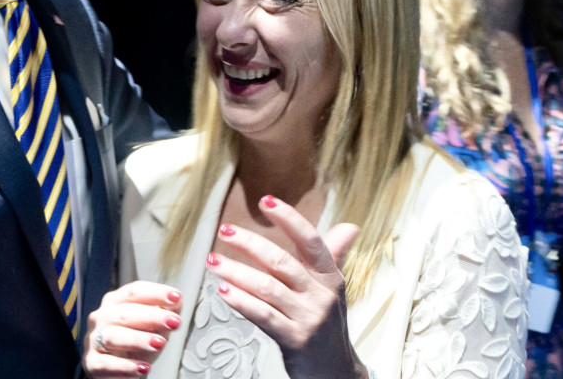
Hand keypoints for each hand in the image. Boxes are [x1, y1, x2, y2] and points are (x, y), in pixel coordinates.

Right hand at [83, 281, 183, 376]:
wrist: (121, 371)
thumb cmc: (136, 346)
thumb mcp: (153, 328)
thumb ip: (165, 313)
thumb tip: (177, 300)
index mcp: (115, 302)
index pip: (133, 291)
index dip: (155, 293)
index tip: (175, 296)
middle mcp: (102, 317)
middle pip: (124, 312)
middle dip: (151, 316)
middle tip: (173, 322)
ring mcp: (94, 339)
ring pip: (113, 336)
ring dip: (138, 339)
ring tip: (159, 343)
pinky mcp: (92, 362)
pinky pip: (105, 363)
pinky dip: (124, 366)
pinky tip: (141, 368)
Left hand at [204, 195, 366, 378]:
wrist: (336, 371)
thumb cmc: (328, 324)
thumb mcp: (333, 289)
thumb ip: (334, 256)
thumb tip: (349, 227)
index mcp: (330, 277)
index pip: (310, 240)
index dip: (289, 218)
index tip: (266, 200)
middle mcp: (321, 295)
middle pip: (281, 262)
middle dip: (250, 243)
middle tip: (225, 231)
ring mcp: (308, 318)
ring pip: (267, 287)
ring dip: (236, 271)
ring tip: (213, 261)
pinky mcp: (294, 340)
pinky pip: (264, 316)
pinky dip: (242, 302)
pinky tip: (225, 291)